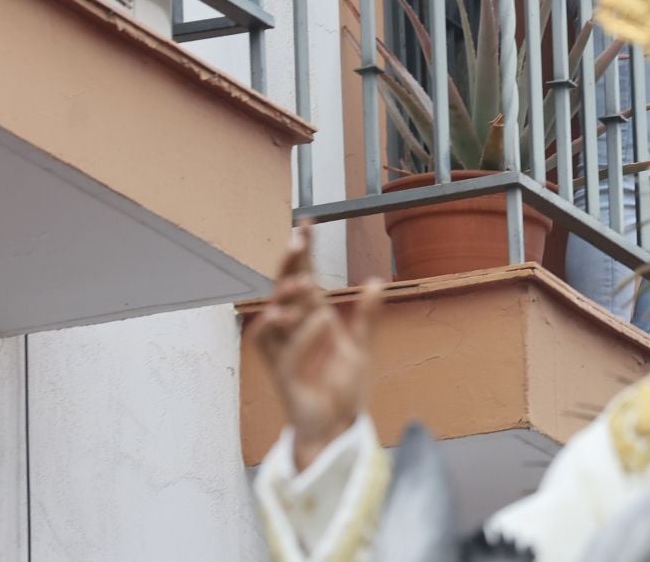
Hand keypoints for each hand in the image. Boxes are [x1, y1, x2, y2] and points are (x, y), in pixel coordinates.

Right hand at [248, 224, 383, 471]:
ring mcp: (286, 352)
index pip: (305, 279)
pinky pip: (280, 350)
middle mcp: (295, 332)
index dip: (303, 253)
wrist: (337, 424)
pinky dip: (294, 334)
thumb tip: (376, 282)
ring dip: (285, 296)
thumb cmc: (341, 386)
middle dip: (288, 264)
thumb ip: (367, 317)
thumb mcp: (361, 347)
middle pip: (283, 290)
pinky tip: (312, 320)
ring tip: (306, 281)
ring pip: (272, 316)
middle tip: (297, 241)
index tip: (306, 224)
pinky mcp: (284, 375)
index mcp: (313, 320)